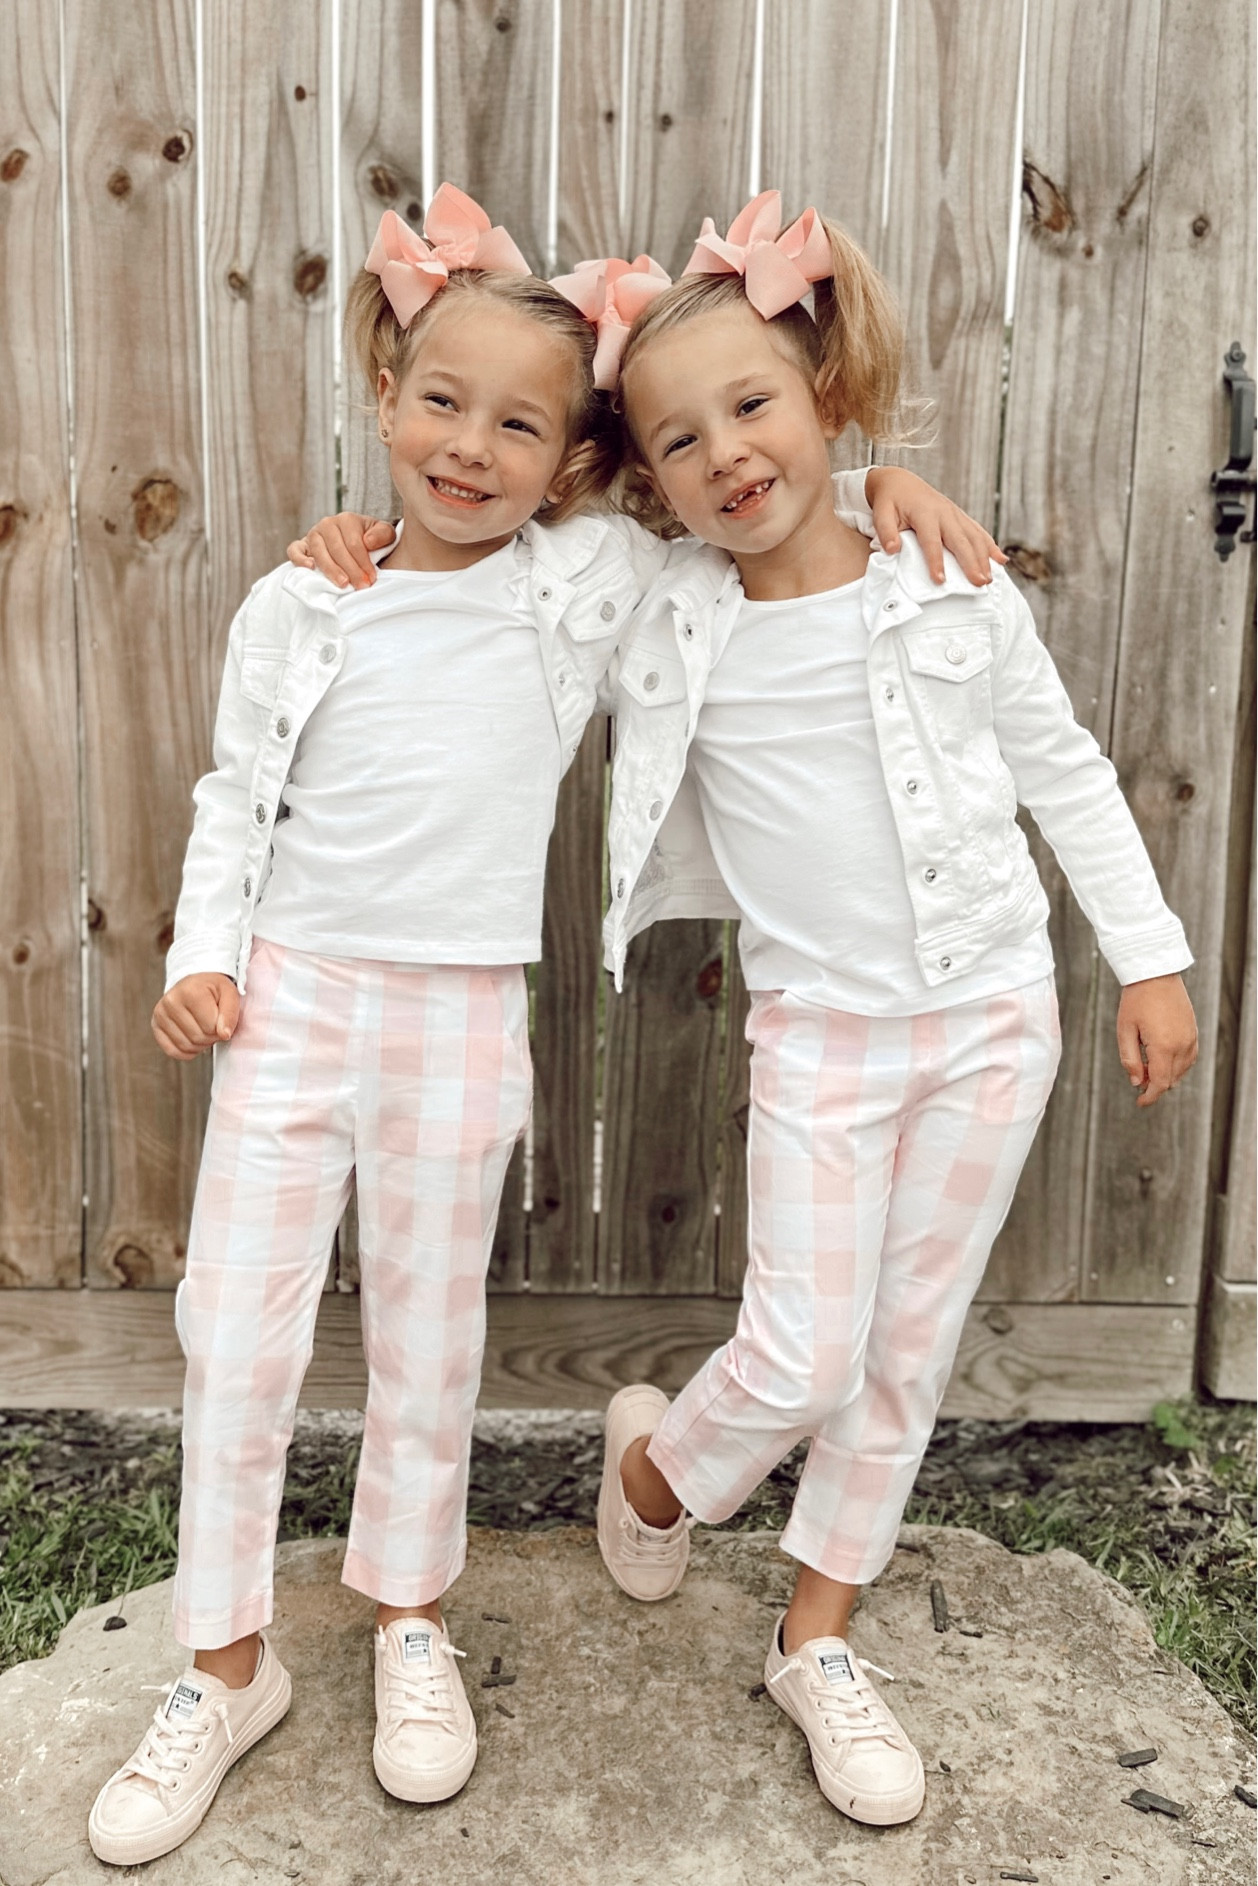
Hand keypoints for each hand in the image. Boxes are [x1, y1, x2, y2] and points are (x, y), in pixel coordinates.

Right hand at [152, 973, 240, 1061]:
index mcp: (190, 991)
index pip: (211, 1027)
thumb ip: (230, 1014)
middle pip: (197, 1038)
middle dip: (211, 1037)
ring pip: (185, 1046)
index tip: (221, 1019)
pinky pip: (171, 1051)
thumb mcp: (229, 994)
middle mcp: (170, 1001)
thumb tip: (224, 1035)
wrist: (195, 983)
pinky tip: (193, 1040)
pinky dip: (186, 1052)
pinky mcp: (155, 1025)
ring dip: (200, 1045)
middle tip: (213, 1025)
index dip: (221, 1028)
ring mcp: (160, 1014)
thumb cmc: (213, 989)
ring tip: (203, 1029)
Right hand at [285, 513, 396, 589]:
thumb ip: (383, 535)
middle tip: (361, 586)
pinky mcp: (302, 545)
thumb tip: (368, 541)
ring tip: (343, 584)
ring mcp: (313, 534)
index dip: (363, 563)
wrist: (356, 543)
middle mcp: (328, 524)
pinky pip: (294, 550)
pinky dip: (299, 559)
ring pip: (319, 552)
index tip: (371, 579)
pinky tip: (311, 569)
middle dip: (351, 570)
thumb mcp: (385, 535)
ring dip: (331, 570)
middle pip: (337, 549)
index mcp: (347, 519)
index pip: (354, 543)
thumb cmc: (372, 541)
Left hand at [865, 467, 1006, 585]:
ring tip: (989, 579)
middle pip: (961, 540)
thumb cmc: (890, 501)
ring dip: (984, 558)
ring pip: (974, 537)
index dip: (936, 561)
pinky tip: (1001, 560)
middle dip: (971, 563)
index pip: (931, 540)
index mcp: (925, 512)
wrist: (900, 482)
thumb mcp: (881, 513)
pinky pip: (979, 532)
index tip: (940, 581)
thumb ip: (885, 531)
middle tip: (979, 583)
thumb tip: (892, 549)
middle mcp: (944, 513)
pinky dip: (991, 546)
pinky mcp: (961, 518)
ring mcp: (956, 514)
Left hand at [1116, 974, 1197, 1107]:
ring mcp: (1190, 1038)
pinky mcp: (1193, 1031)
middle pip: (1171, 1080)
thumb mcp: (1124, 1030)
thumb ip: (1129, 1059)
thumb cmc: (1135, 1000)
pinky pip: (1189, 1058)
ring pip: (1182, 1071)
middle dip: (1155, 1086)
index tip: (1140, 1103)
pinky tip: (1162, 1060)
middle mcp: (1181, 1045)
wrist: (1155, 974)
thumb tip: (1137, 1082)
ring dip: (1166, 1076)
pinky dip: (1177, 1065)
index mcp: (1163, 1047)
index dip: (1150, 1097)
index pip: (1160, 1083)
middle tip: (1138, 1080)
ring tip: (1146, 1067)